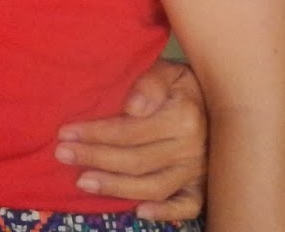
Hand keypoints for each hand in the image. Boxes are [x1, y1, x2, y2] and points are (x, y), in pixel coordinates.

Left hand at [56, 58, 205, 219]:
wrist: (221, 101)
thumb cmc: (181, 84)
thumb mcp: (168, 71)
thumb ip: (150, 83)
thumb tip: (133, 107)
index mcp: (183, 118)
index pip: (129, 131)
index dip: (95, 133)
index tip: (65, 133)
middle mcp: (191, 149)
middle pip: (136, 160)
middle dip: (95, 158)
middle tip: (62, 154)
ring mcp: (197, 171)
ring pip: (153, 186)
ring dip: (116, 187)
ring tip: (82, 182)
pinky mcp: (201, 187)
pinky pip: (186, 206)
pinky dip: (165, 212)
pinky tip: (138, 211)